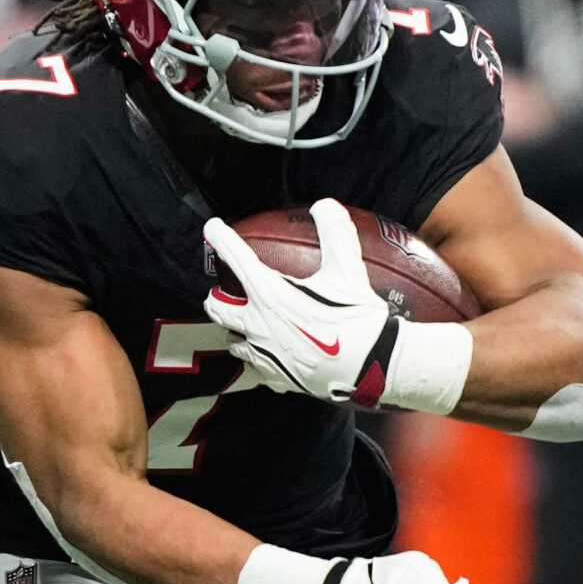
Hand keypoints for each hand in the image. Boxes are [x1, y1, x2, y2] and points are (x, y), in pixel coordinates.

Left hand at [203, 198, 390, 402]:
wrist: (370, 366)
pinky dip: (255, 358)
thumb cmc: (355, 317)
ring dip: (234, 330)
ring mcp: (264, 354)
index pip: (237, 259)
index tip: (212, 229)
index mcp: (271, 295)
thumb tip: (325, 206)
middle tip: (217, 293)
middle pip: (219, 309)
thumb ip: (334, 234)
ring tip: (241, 325)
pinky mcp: (276, 377)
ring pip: (233, 341)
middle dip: (214, 299)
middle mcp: (259, 325)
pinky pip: (254, 367)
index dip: (222, 239)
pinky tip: (264, 355)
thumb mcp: (348, 270)